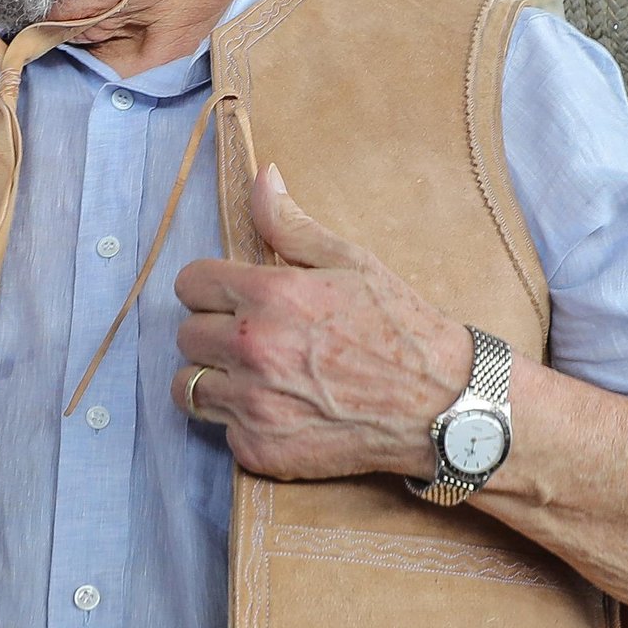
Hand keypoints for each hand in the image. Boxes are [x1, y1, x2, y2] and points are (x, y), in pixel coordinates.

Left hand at [172, 164, 465, 481]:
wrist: (441, 406)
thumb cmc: (400, 329)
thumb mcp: (351, 262)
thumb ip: (291, 225)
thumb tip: (262, 178)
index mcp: (269, 296)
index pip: (189, 283)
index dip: (210, 288)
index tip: (230, 298)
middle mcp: (252, 349)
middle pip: (185, 336)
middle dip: (213, 333)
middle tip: (253, 340)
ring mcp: (253, 404)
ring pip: (188, 387)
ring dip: (215, 380)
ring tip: (255, 377)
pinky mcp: (259, 449)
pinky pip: (221, 431)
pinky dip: (243, 423)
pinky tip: (280, 412)